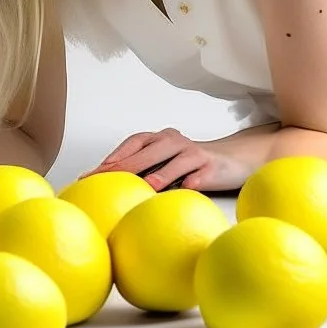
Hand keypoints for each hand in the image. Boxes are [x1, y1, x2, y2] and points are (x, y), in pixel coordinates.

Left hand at [82, 127, 252, 192]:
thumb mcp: (166, 160)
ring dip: (160, 175)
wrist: (234, 158)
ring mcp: (195, 154)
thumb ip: (143, 168)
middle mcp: (176, 142)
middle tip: (107, 181)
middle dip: (126, 166)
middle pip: (149, 152)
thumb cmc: (192, 163)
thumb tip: (108, 185)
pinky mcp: (212, 168)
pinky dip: (192, 182)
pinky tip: (185, 190)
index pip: (133, 144)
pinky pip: (200, 175)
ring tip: (146, 187)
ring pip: (175, 162)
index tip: (92, 174)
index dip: (113, 158)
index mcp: (161, 138)